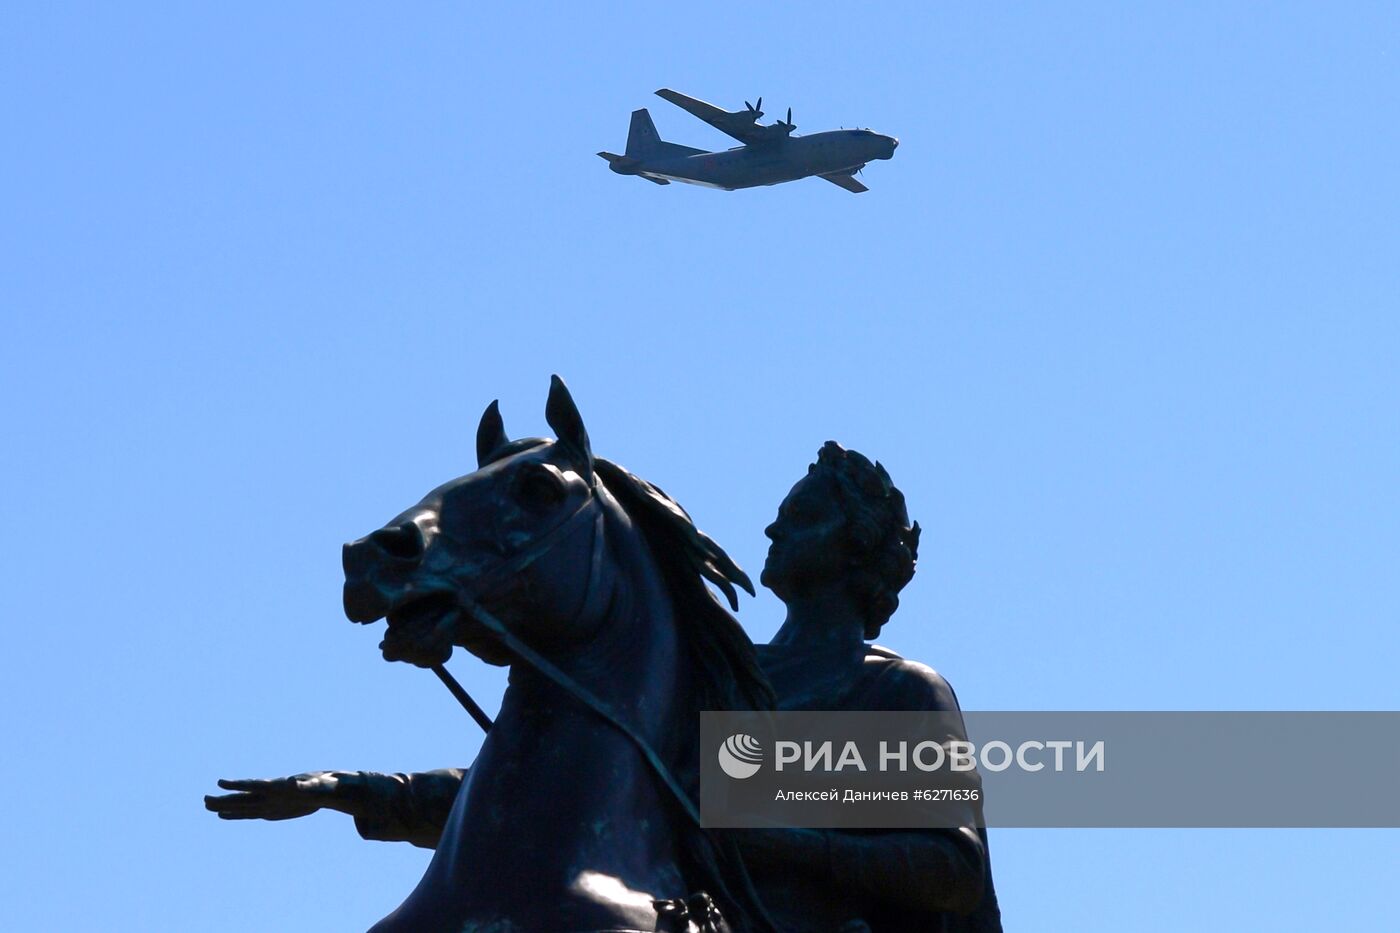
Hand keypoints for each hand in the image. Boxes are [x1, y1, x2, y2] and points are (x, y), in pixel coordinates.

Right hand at [204, 772, 344, 820]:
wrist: (327, 790)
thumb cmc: (321, 786)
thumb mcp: (313, 786)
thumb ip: (303, 786)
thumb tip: (295, 783)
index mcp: (276, 787)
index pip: (253, 785)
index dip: (237, 784)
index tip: (220, 782)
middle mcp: (269, 794)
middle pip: (242, 797)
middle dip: (224, 799)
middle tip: (204, 800)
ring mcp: (268, 803)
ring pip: (242, 806)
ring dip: (225, 807)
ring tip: (207, 806)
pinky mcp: (271, 811)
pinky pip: (249, 814)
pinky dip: (236, 815)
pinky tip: (223, 816)